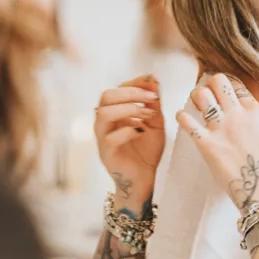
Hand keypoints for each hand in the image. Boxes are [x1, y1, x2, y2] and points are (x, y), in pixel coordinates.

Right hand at [94, 75, 164, 213]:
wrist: (144, 179)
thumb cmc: (147, 151)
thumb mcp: (155, 123)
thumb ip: (153, 104)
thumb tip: (153, 80)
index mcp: (114, 112)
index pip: (117, 89)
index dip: (134, 82)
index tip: (153, 81)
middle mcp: (105, 122)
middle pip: (106, 96)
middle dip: (130, 92)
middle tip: (151, 97)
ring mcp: (102, 137)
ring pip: (104, 114)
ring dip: (129, 109)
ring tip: (148, 114)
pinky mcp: (106, 153)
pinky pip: (110, 138)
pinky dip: (128, 131)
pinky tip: (141, 132)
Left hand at [176, 74, 258, 212]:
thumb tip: (254, 113)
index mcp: (255, 111)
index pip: (236, 84)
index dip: (227, 84)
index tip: (221, 89)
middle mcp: (237, 115)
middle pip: (218, 81)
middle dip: (210, 84)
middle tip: (208, 93)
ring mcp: (221, 128)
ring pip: (201, 95)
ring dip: (195, 96)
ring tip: (194, 103)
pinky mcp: (207, 144)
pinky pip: (187, 122)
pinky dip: (181, 117)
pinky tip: (181, 117)